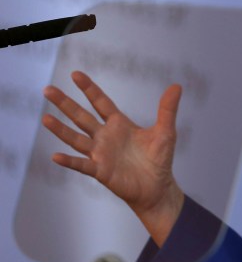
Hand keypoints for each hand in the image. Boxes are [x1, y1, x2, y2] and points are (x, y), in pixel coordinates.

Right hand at [42, 71, 184, 245]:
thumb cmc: (159, 159)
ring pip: (76, 139)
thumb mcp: (166, 131)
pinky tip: (56, 156)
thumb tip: (177, 86)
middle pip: (81, 117)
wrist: (157, 187)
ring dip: (61, 130)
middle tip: (47, 89)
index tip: (75, 74)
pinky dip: (69, 161)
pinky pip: (82, 165)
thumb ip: (167, 110)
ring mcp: (100, 154)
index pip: (101, 102)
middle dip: (65, 104)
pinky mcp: (101, 171)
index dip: (89, 89)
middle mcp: (105, 137)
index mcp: (119, 124)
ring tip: (45, 118)